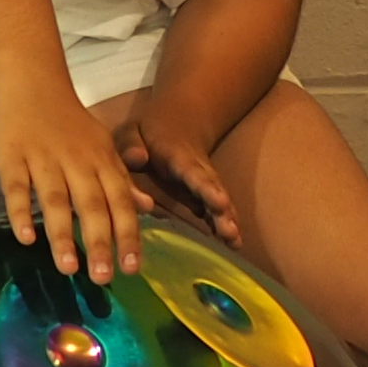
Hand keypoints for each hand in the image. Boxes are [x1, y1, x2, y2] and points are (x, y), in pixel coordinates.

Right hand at [0, 87, 149, 281]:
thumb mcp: (101, 146)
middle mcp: (76, 162)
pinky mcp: (11, 157)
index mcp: (101, 160)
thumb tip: (146, 209)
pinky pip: (17, 187)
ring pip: (55, 200)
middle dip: (99, 242)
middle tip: (103, 278)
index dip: (127, 234)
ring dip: (62, 235)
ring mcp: (42, 159)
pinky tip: (25, 238)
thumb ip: (121, 179)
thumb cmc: (67, 121)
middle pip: (91, 205)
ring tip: (68, 269)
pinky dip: (20, 212)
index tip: (132, 268)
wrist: (30, 80)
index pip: (119, 201)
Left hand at [113, 108, 243, 244]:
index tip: (220, 202)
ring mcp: (204, 182)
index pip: (194, 173)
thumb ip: (132, 145)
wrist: (175, 122)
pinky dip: (224, 224)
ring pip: (219, 201)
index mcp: (178, 156)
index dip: (207, 189)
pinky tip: (232, 244)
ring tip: (235, 243)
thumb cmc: (146, 133)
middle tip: (230, 231)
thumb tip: (138, 159)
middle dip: (223, 211)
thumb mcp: (133, 132)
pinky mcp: (204, 193)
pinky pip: (216, 209)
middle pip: (213, 191)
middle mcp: (198, 170)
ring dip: (227, 221)